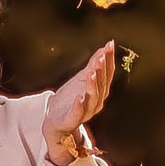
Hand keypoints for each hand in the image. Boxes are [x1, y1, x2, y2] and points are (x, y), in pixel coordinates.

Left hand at [45, 42, 116, 165]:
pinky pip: (77, 113)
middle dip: (102, 71)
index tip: (110, 46)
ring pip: (92, 99)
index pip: (107, 74)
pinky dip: (79, 106)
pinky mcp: (71, 119)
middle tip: (101, 57)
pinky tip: (79, 98)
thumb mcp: (82, 78)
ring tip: (91, 73)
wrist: (55, 118)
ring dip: (92, 86)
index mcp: (100, 91)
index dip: (109, 60)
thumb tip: (107, 45)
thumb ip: (94, 64)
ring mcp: (85, 112)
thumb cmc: (71, 98)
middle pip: (101, 86)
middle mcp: (96, 102)